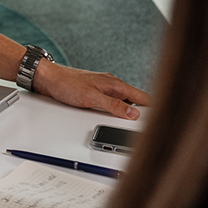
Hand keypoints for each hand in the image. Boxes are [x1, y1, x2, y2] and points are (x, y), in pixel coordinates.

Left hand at [32, 62, 149, 119]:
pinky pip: (112, 104)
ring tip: (133, 126)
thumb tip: (133, 113)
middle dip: (142, 114)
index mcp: (115, 84)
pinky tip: (115, 119)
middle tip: (148, 128)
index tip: (159, 121)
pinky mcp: (96, 94)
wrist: (47, 78)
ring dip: (128, 113)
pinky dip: (117, 112)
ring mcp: (104, 90)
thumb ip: (113, 106)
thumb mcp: (91, 98)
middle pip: (135, 101)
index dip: (153, 110)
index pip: (142, 98)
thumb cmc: (66, 83)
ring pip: (124, 103)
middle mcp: (112, 86)